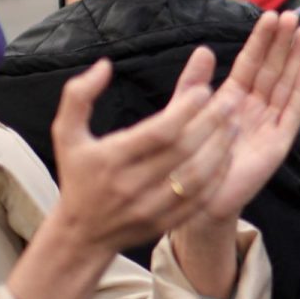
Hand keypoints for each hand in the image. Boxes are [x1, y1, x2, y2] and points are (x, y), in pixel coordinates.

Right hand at [46, 53, 241, 252]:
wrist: (82, 233)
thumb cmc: (78, 175)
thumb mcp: (65, 133)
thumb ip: (78, 96)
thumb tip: (105, 65)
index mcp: (110, 159)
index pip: (158, 132)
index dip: (185, 110)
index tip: (204, 90)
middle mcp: (131, 185)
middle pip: (182, 151)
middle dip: (211, 122)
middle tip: (230, 100)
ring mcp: (151, 207)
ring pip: (197, 176)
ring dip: (220, 147)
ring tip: (233, 122)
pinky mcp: (165, 222)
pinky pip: (200, 199)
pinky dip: (217, 175)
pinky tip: (227, 153)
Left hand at [192, 10, 299, 224]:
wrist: (195, 198)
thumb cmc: (188, 158)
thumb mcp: (184, 113)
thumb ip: (192, 83)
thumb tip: (204, 49)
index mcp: (233, 99)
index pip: (251, 63)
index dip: (261, 40)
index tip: (271, 15)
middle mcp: (254, 108)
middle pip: (272, 70)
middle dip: (283, 43)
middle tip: (293, 16)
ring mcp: (268, 124)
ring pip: (285, 85)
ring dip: (296, 59)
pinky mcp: (278, 143)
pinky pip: (293, 112)